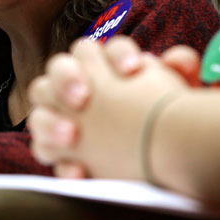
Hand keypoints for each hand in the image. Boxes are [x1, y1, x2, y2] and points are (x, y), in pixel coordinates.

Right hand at [28, 37, 188, 179]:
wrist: (167, 157)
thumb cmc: (164, 117)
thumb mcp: (176, 94)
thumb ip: (178, 71)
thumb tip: (180, 60)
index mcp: (100, 66)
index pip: (96, 48)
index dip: (113, 55)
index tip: (134, 69)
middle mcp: (75, 88)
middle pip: (57, 69)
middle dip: (66, 79)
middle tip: (83, 97)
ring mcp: (62, 119)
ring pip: (40, 110)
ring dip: (51, 122)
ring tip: (72, 136)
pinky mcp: (60, 152)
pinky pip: (44, 152)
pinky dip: (60, 162)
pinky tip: (79, 172)